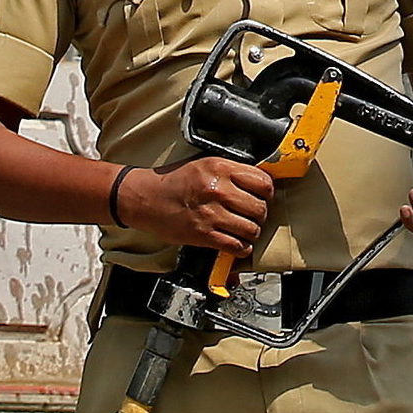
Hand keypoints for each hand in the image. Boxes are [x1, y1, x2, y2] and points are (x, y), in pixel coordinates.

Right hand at [129, 158, 274, 256]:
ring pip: (252, 229)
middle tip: (253, 215)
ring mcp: (211, 214)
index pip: (263, 182)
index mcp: (220, 168)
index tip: (263, 196)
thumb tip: (258, 182)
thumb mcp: (204, 164)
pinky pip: (236, 246)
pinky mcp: (204, 235)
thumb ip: (231, 171)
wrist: (145, 198)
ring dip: (251, 233)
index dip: (267, 192)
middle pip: (260, 208)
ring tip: (245, 230)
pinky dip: (241, 248)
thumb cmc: (173, 181)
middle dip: (260, 214)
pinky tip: (237, 243)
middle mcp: (218, 190)